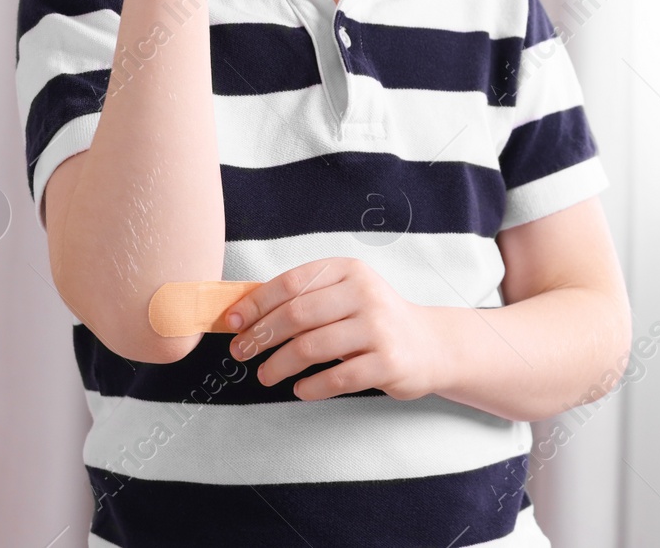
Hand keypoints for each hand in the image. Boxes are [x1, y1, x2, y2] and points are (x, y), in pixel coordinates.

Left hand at [224, 258, 441, 402]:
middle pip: (297, 314)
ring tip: (266, 376)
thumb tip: (241, 314)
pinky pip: (336, 378)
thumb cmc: (372, 320)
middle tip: (241, 353)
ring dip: (278, 365)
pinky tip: (299, 389)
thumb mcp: (344, 295)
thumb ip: (304, 298)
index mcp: (348, 270)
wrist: (428, 344)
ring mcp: (378, 327)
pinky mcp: (387, 362)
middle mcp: (365, 293)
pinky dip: (310, 387)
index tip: (230, 323)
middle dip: (261, 336)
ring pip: (311, 348)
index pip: (291, 283)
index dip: (255, 304)